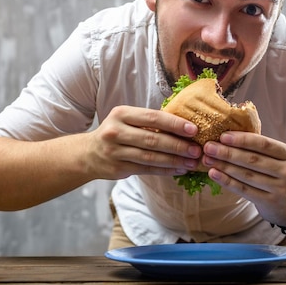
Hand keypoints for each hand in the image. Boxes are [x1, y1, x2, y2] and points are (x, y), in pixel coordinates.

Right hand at [84, 105, 201, 179]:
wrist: (88, 153)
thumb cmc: (117, 133)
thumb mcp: (127, 120)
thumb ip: (149, 121)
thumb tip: (185, 126)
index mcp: (121, 114)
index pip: (152, 117)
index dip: (174, 124)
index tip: (193, 129)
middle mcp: (116, 131)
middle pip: (152, 139)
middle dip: (178, 145)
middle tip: (196, 150)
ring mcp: (114, 151)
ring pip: (150, 157)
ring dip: (174, 160)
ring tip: (191, 162)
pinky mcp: (117, 168)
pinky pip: (146, 170)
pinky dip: (164, 170)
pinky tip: (178, 169)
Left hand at [202, 132, 285, 226]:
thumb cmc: (277, 174)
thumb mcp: (276, 159)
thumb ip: (258, 148)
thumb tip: (226, 136)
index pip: (264, 144)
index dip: (242, 140)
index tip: (223, 136)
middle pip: (253, 160)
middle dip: (228, 152)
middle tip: (209, 147)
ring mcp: (280, 189)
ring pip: (247, 175)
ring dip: (224, 166)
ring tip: (207, 159)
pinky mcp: (270, 202)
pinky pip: (244, 190)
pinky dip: (227, 181)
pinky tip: (214, 174)